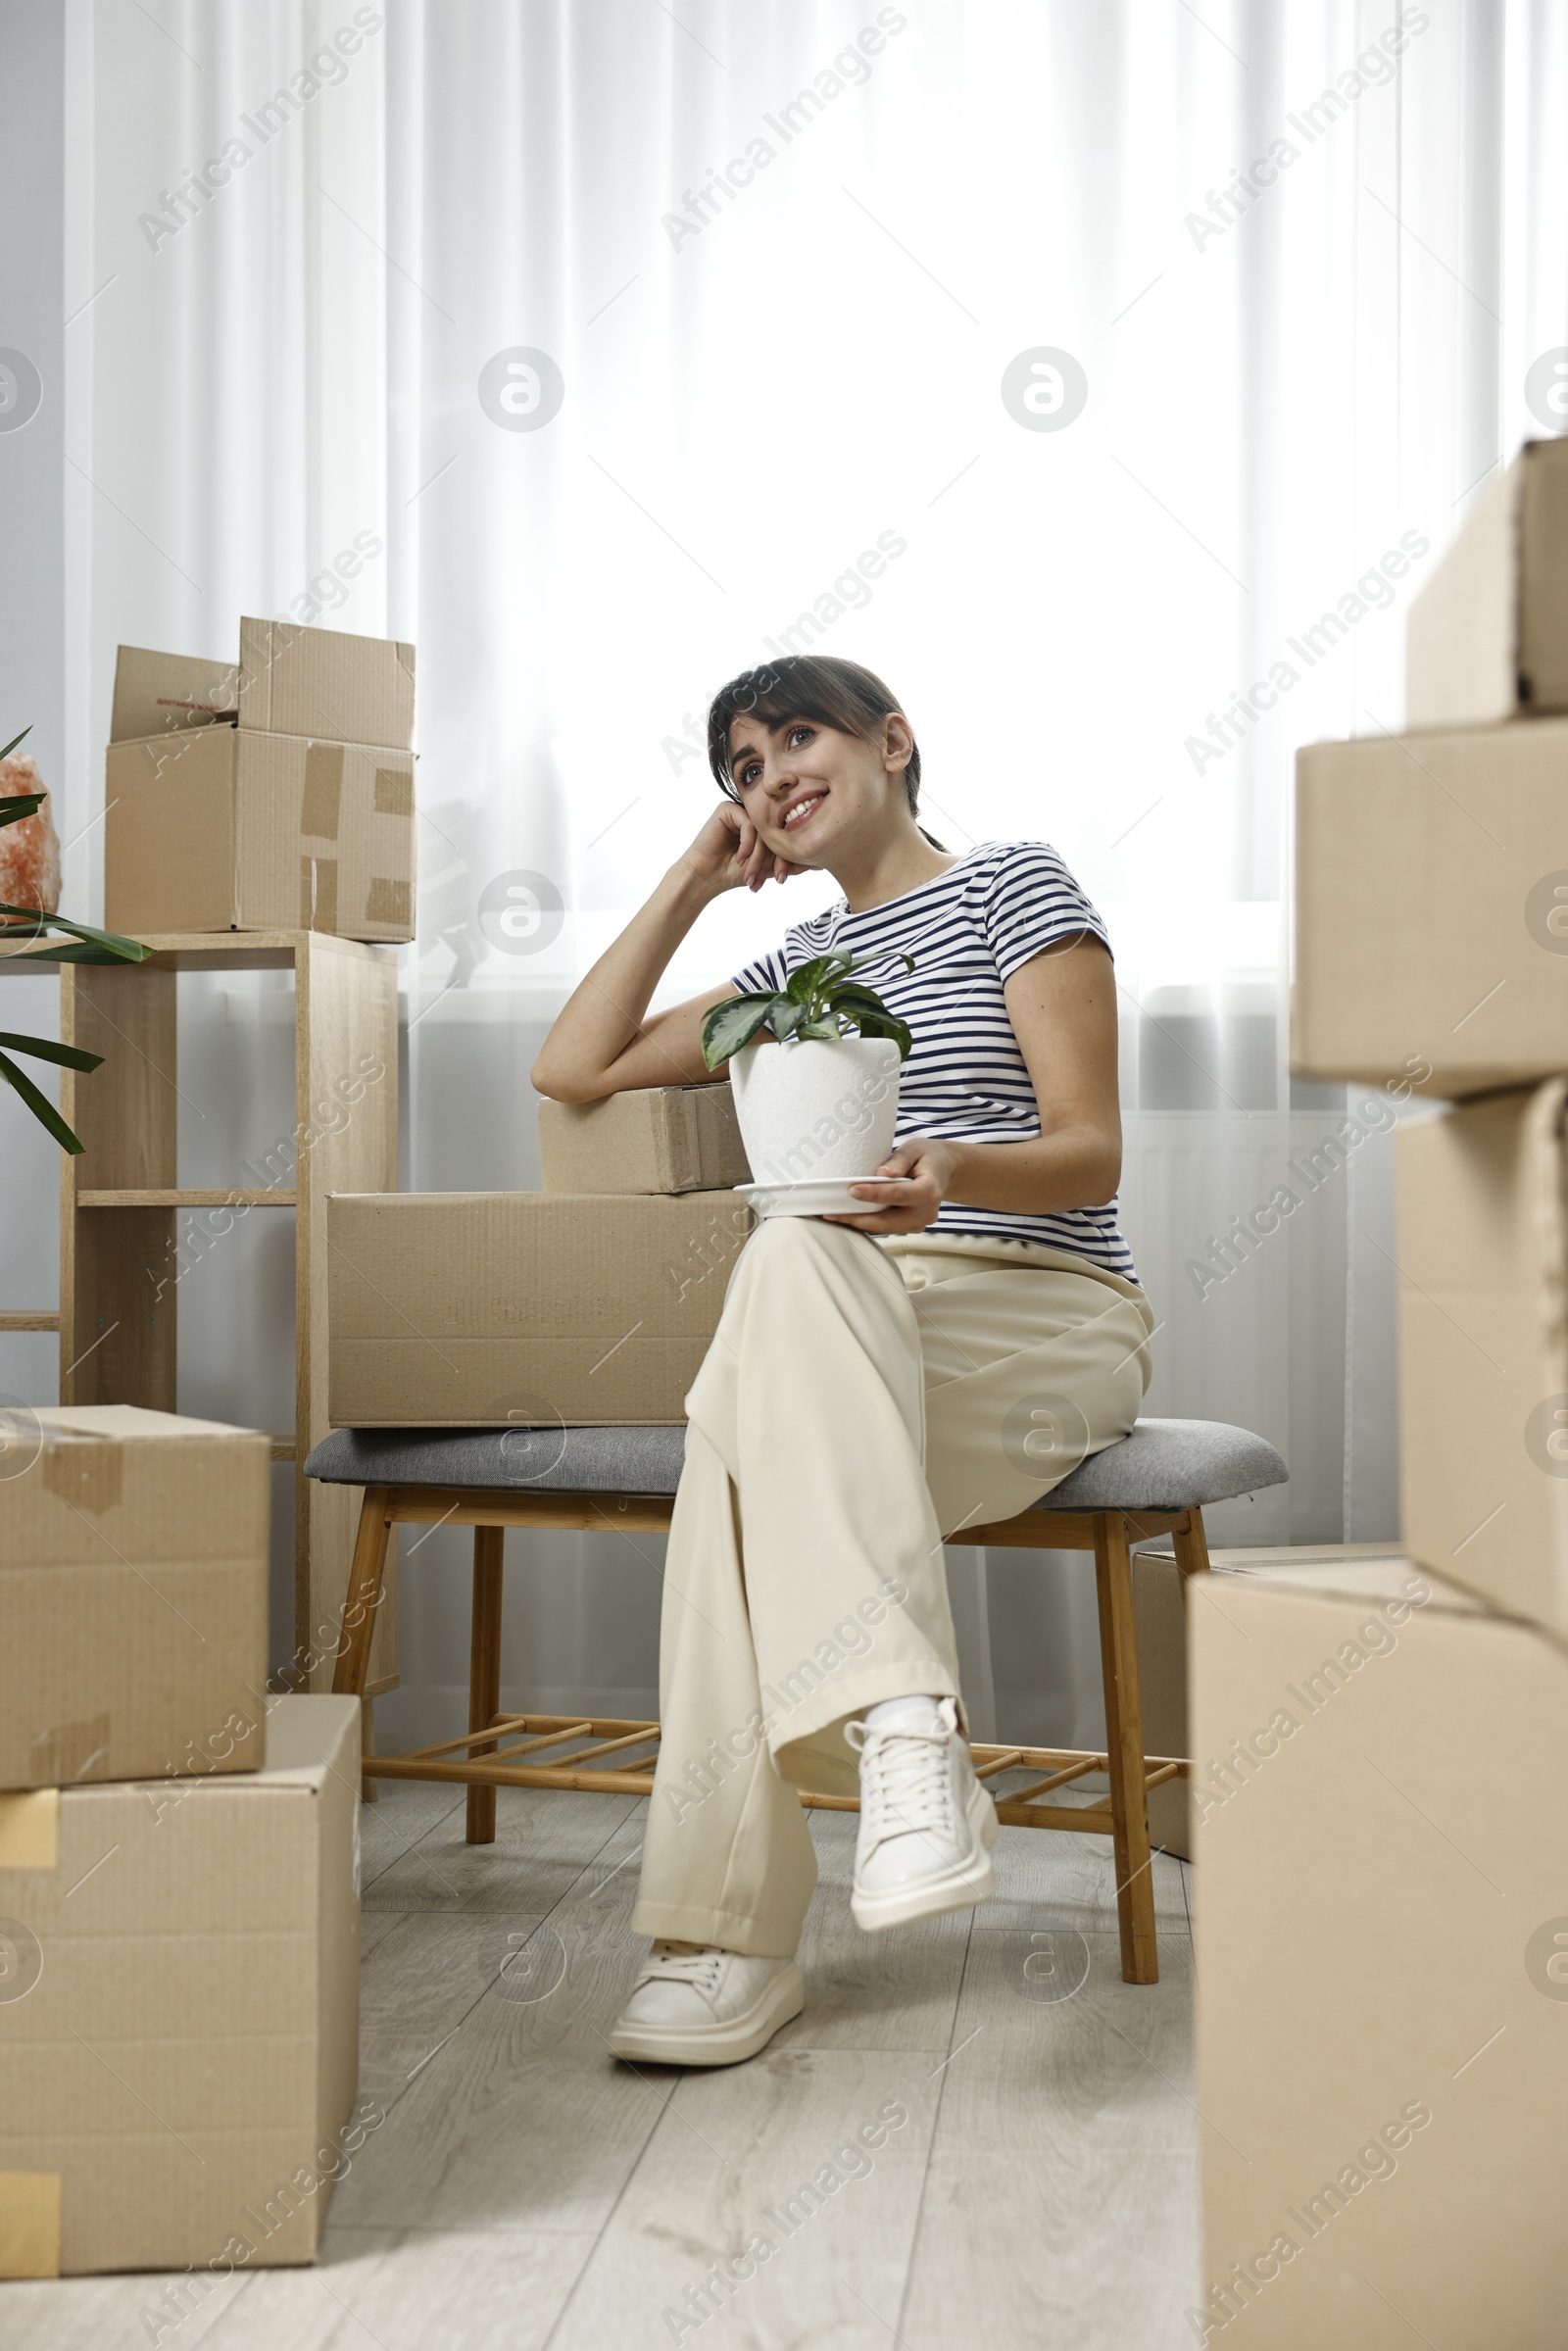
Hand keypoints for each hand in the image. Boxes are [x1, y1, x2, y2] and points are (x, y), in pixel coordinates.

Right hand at [677, 801, 808, 897]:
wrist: (706, 878)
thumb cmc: (733, 874)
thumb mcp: (767, 869)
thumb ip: (789, 864)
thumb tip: (819, 864)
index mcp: (764, 826)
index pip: (783, 836)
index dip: (785, 858)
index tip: (782, 878)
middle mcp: (754, 815)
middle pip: (775, 832)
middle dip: (773, 859)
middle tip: (771, 878)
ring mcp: (741, 810)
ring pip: (763, 829)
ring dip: (759, 856)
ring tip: (752, 874)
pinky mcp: (727, 808)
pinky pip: (749, 824)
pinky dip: (747, 844)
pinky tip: (740, 859)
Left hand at [824, 1135, 959, 1233]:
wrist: (942, 1170)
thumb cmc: (927, 1157)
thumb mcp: (915, 1149)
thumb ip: (899, 1161)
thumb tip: (881, 1173)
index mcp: (930, 1189)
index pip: (899, 1194)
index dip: (875, 1194)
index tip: (852, 1190)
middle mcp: (926, 1211)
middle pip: (889, 1221)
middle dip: (859, 1218)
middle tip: (833, 1213)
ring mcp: (919, 1222)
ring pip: (885, 1228)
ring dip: (860, 1223)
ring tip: (835, 1216)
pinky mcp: (910, 1226)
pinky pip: (886, 1228)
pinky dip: (868, 1223)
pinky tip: (849, 1217)